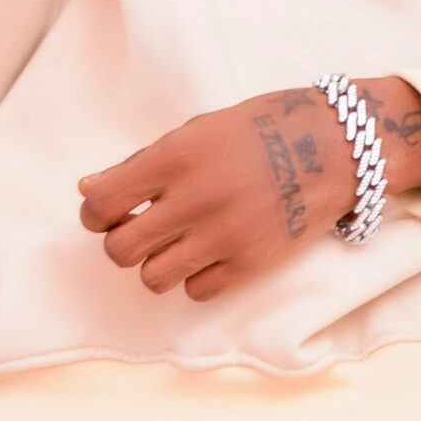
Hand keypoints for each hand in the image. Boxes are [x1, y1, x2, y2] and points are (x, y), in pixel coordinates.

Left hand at [77, 77, 420, 301]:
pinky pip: (195, 291)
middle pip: (120, 250)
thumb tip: (88, 189)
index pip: (102, 204)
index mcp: (176, 157)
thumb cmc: (258, 129)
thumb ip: (141, 163)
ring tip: (177, 242)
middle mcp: (195, 199)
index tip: (108, 212)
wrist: (332, 148)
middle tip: (142, 229)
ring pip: (152, 278)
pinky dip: (195, 277)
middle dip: (123, 241)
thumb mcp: (196, 131)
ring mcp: (224, 236)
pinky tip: (210, 252)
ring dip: (157, 263)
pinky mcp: (250, 264)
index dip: (95, 214)